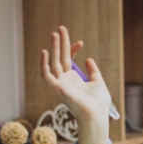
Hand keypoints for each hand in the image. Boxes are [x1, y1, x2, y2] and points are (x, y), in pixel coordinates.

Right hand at [41, 26, 110, 143]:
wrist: (97, 114)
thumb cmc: (98, 103)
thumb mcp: (98, 83)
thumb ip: (93, 71)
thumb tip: (88, 59)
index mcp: (74, 79)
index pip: (69, 60)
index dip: (73, 50)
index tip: (80, 42)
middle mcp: (65, 80)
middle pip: (61, 57)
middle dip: (61, 43)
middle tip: (61, 28)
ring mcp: (60, 84)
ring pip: (54, 62)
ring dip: (55, 48)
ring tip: (55, 34)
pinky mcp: (57, 88)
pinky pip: (46, 75)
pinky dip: (44, 65)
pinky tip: (45, 52)